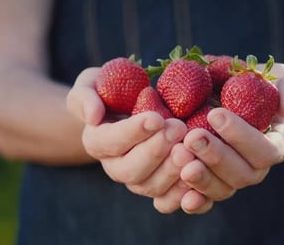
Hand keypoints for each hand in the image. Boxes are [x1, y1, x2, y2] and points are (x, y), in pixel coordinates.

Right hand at [66, 67, 189, 199]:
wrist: (134, 107)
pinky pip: (168, 200)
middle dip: (155, 151)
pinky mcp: (160, 188)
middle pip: (130, 171)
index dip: (132, 133)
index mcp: (96, 141)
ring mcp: (138, 180)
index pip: (109, 142)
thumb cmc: (112, 91)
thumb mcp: (91, 83)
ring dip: (172, 170)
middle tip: (177, 128)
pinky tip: (198, 173)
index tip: (155, 118)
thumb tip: (93, 116)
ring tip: (190, 148)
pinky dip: (184, 194)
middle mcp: (115, 166)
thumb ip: (85, 96)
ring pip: (150, 187)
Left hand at [164, 63, 283, 213]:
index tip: (216, 114)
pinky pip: (205, 200)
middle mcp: (256, 168)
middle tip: (192, 137)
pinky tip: (180, 194)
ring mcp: (233, 180)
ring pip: (222, 189)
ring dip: (201, 177)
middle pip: (242, 174)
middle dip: (216, 156)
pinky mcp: (212, 185)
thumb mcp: (279, 79)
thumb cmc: (258, 86)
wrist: (236, 100)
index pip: (265, 150)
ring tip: (179, 156)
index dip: (241, 136)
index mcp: (276, 145)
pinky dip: (194, 201)